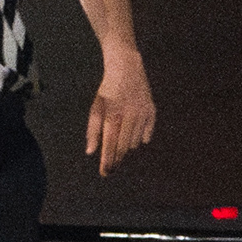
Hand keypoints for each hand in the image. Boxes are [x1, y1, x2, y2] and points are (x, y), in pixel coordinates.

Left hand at [84, 57, 157, 174]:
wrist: (126, 68)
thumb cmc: (108, 91)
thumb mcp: (96, 107)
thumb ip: (92, 130)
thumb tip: (90, 152)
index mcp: (112, 115)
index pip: (110, 144)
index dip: (107, 161)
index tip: (105, 173)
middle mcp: (129, 115)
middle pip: (123, 147)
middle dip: (116, 159)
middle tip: (111, 168)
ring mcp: (142, 113)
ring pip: (134, 142)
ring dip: (126, 146)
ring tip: (120, 141)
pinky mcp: (151, 111)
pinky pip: (146, 135)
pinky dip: (139, 138)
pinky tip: (133, 134)